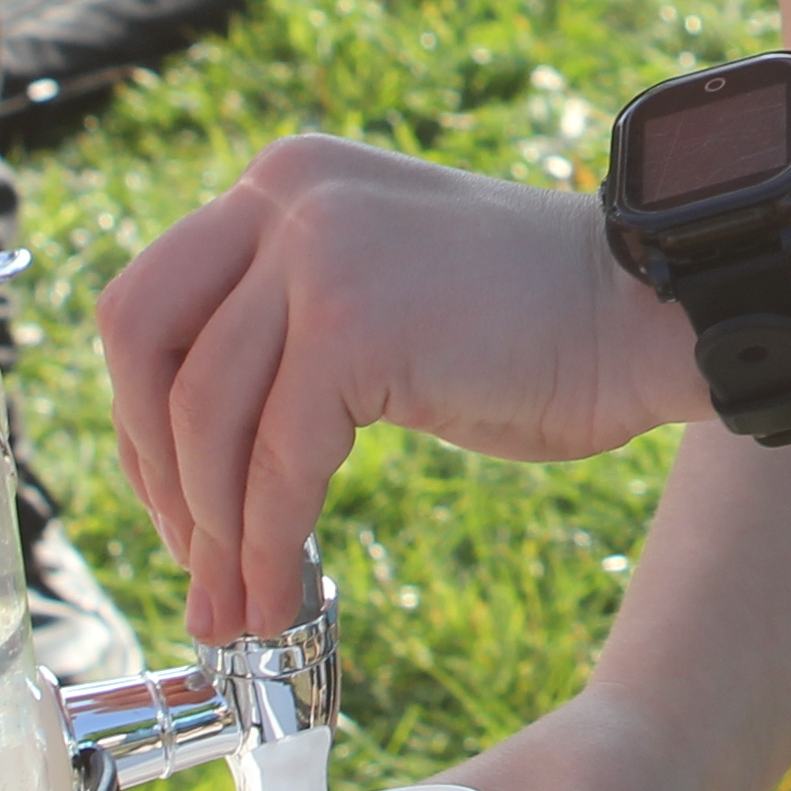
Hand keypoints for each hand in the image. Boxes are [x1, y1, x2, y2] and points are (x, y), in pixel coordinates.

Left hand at [94, 134, 686, 642]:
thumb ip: (287, 336)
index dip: (142, 420)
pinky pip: (276, 464)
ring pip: (204, 419)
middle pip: (140, 343)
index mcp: (288, 180)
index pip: (153, 302)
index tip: (175, 507)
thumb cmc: (532, 328)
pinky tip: (281, 598)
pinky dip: (267, 548)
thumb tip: (188, 463)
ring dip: (216, 535)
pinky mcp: (350, 322)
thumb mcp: (382, 297)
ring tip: (238, 610)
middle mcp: (286, 194)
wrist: (650, 309)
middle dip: (154, 469)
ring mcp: (316, 248)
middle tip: (194, 560)